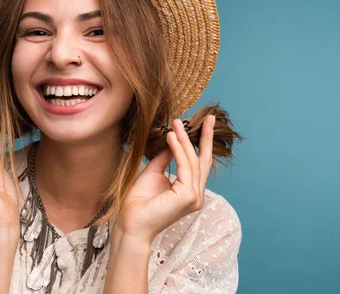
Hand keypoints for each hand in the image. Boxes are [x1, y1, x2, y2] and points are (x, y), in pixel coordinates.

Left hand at [115, 115, 215, 243]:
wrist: (130, 221)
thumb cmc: (139, 201)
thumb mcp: (154, 172)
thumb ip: (165, 157)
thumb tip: (173, 139)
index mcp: (190, 191)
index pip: (200, 163)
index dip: (202, 143)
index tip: (205, 123)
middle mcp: (196, 195)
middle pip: (203, 160)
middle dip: (205, 137)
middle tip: (208, 117)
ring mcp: (194, 197)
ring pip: (192, 161)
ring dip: (184, 140)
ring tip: (176, 124)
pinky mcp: (188, 196)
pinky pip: (184, 166)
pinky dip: (178, 149)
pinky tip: (172, 137)